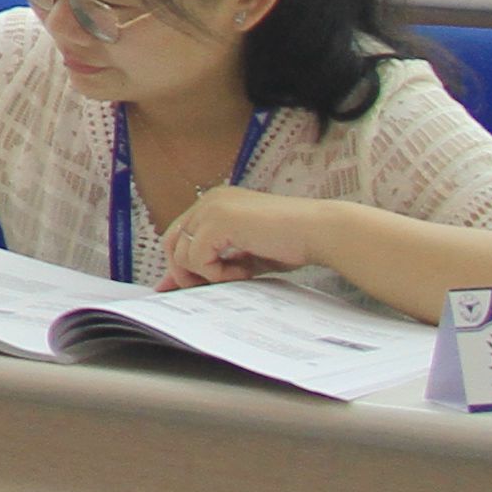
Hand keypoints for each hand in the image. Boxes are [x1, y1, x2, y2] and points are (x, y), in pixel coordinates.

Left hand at [155, 184, 330, 288]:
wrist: (320, 232)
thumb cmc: (291, 243)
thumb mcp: (246, 256)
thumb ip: (218, 263)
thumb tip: (184, 283)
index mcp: (216, 204)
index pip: (179, 234)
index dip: (180, 264)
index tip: (184, 288)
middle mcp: (210, 201)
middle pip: (171, 242)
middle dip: (184, 272)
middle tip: (206, 289)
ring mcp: (212, 208)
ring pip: (182, 253)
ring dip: (209, 274)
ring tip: (241, 275)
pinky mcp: (218, 221)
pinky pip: (197, 258)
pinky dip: (218, 273)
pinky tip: (245, 271)